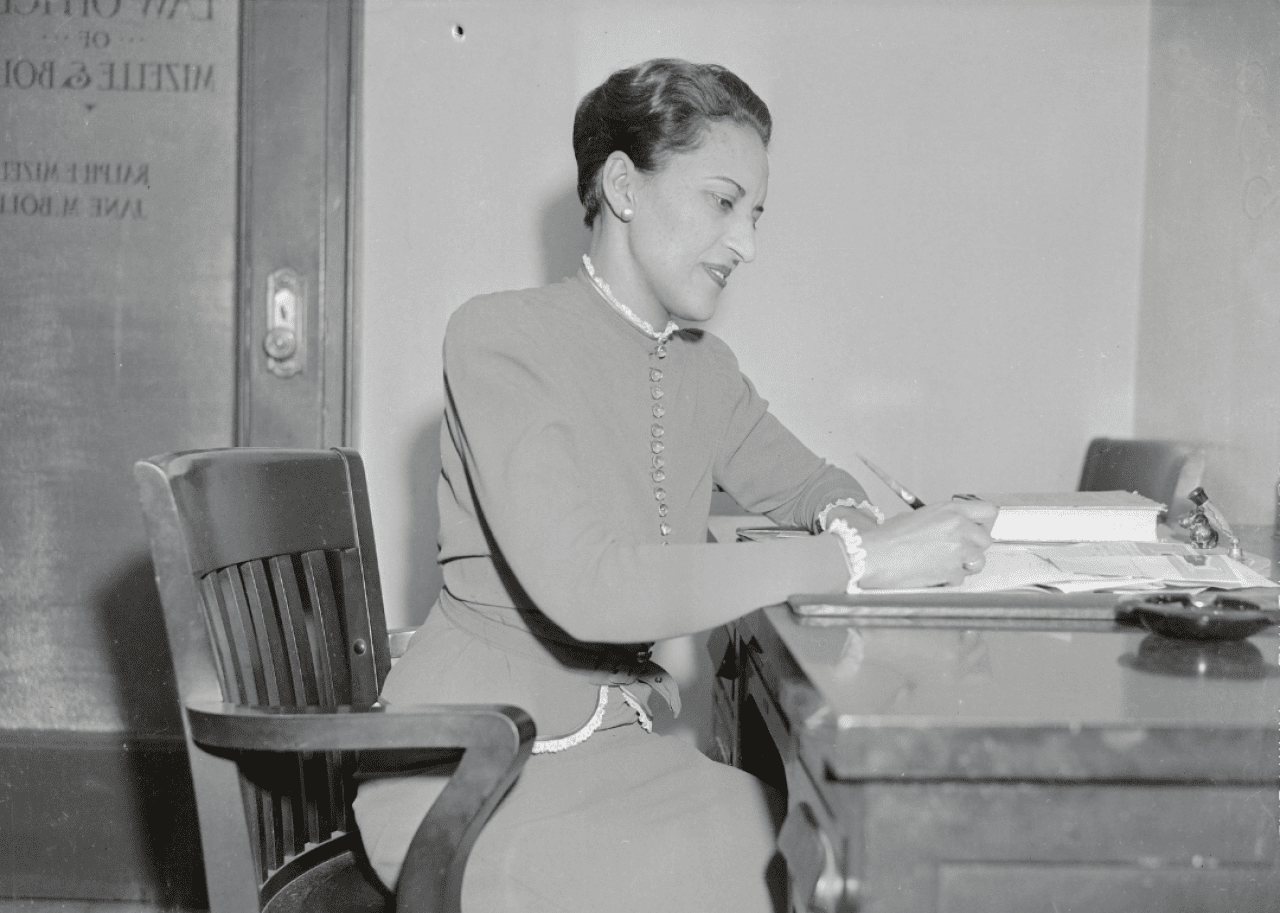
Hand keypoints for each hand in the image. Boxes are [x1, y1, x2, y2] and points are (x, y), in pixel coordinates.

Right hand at [844, 499, 996, 588]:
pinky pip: (960, 579)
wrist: (874, 556)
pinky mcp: (953, 571)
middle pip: (986, 539)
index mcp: (949, 510)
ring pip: (977, 562)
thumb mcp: (916, 517)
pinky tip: (930, 574)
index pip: (988, 511)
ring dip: (963, 566)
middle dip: (973, 548)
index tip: (975, 530)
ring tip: (941, 565)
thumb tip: (951, 529)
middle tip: (954, 552)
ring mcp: (958, 550)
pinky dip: (948, 580)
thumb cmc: (887, 538)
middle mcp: (958, 527)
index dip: (982, 523)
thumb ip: (941, 521)